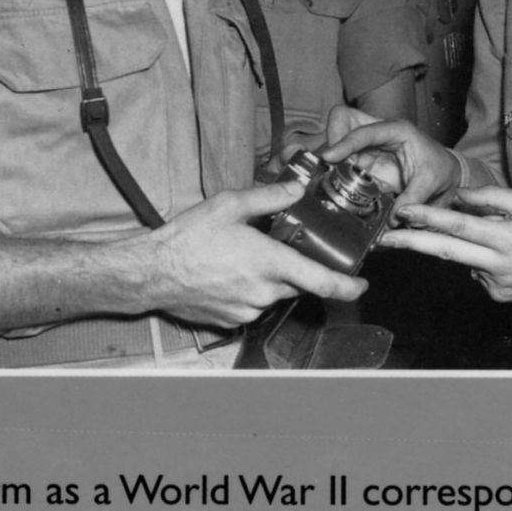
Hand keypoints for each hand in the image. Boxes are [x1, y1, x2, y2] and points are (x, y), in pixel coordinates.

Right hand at [143, 181, 367, 327]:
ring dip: (269, 278)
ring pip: (274, 294)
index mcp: (269, 263)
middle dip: (294, 267)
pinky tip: (228, 273)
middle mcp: (263, 291)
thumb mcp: (229, 204)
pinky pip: (253, 305)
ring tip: (241, 257)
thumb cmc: (187, 238)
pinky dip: (250, 290)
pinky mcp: (232, 322)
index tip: (361, 284)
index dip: (348, 286)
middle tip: (274, 248)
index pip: (322, 282)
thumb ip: (269, 197)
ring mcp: (247, 310)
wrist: (150, 273)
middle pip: (297, 283)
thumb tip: (298, 188)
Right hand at [322, 105, 460, 210]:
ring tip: (328, 179)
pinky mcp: (363, 163)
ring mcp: (368, 148)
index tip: (328, 157)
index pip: (364, 131)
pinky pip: (342, 163)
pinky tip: (335, 187)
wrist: (445, 176)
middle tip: (328, 164)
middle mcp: (378, 134)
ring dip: (330, 159)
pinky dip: (335, 173)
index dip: (344, 142)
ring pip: (337, 140)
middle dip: (331, 138)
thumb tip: (393, 218)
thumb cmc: (440, 169)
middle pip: (342, 119)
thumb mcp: (432, 182)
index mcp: (397, 130)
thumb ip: (414, 198)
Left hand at [380, 186, 511, 301]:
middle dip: (411, 243)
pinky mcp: (495, 295)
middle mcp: (498, 263)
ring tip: (485, 235)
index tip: (403, 212)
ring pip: (460, 260)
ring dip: (454, 246)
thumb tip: (459, 195)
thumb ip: (492, 197)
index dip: (429, 218)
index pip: (459, 226)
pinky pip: (475, 272)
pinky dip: (478, 260)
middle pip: (446, 251)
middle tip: (385, 238)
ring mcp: (495, 283)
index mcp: (507, 237)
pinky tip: (499, 257)